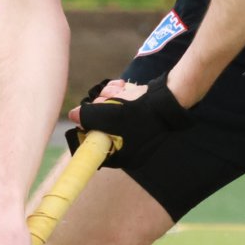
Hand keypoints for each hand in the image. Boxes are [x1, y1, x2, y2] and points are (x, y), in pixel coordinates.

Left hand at [69, 73, 191, 150]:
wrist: (171, 97)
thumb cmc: (141, 111)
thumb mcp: (109, 114)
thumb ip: (88, 117)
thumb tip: (73, 115)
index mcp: (124, 156)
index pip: (96, 149)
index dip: (87, 132)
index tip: (84, 120)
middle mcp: (130, 147)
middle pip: (102, 128)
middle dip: (101, 109)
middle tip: (107, 99)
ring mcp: (136, 132)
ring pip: (111, 113)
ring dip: (110, 98)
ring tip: (120, 91)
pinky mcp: (140, 117)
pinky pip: (122, 107)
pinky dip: (120, 95)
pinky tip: (125, 88)